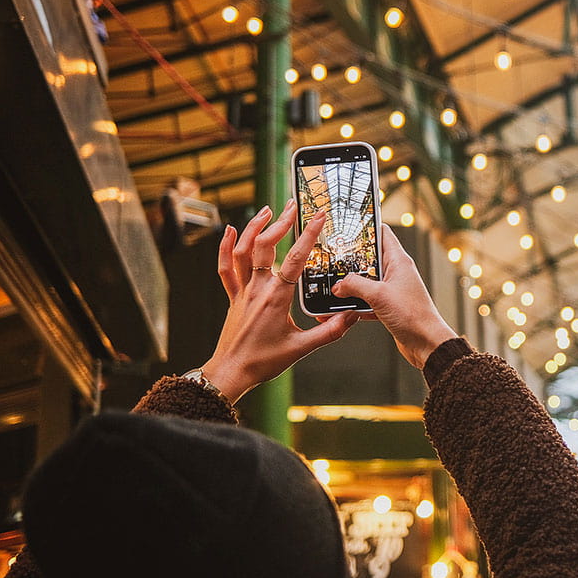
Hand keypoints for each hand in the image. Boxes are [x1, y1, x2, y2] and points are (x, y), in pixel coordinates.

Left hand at [200, 202, 358, 400]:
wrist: (232, 372)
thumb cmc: (263, 362)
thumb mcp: (302, 348)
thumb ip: (329, 332)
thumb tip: (352, 318)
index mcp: (276, 298)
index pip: (295, 259)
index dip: (308, 234)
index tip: (318, 217)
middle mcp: (257, 289)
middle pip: (266, 245)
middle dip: (281, 222)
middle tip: (293, 205)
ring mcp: (242, 291)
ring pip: (243, 250)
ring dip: (254, 227)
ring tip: (269, 211)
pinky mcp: (232, 297)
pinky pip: (226, 267)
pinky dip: (226, 246)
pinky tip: (231, 231)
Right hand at [332, 224, 456, 368]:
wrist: (427, 344)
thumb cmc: (413, 316)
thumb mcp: (378, 295)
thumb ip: (355, 285)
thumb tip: (338, 285)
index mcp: (399, 261)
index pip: (382, 234)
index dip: (366, 227)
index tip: (347, 224)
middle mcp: (396, 273)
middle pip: (369, 258)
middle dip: (351, 259)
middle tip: (331, 257)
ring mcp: (393, 290)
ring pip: (366, 281)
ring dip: (350, 285)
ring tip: (332, 285)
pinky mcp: (389, 307)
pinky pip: (368, 301)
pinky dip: (355, 304)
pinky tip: (341, 309)